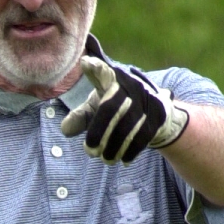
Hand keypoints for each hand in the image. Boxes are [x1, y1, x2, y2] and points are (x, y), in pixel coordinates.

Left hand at [61, 37, 188, 163]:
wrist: (155, 110)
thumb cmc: (117, 108)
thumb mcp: (97, 108)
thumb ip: (80, 117)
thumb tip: (65, 130)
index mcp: (112, 79)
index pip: (102, 72)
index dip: (95, 68)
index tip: (85, 64)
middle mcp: (130, 85)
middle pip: (111, 108)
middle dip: (99, 132)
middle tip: (90, 152)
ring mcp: (146, 99)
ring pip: (127, 125)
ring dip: (114, 147)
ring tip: (105, 159)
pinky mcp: (158, 113)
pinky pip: (143, 136)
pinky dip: (131, 151)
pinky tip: (123, 160)